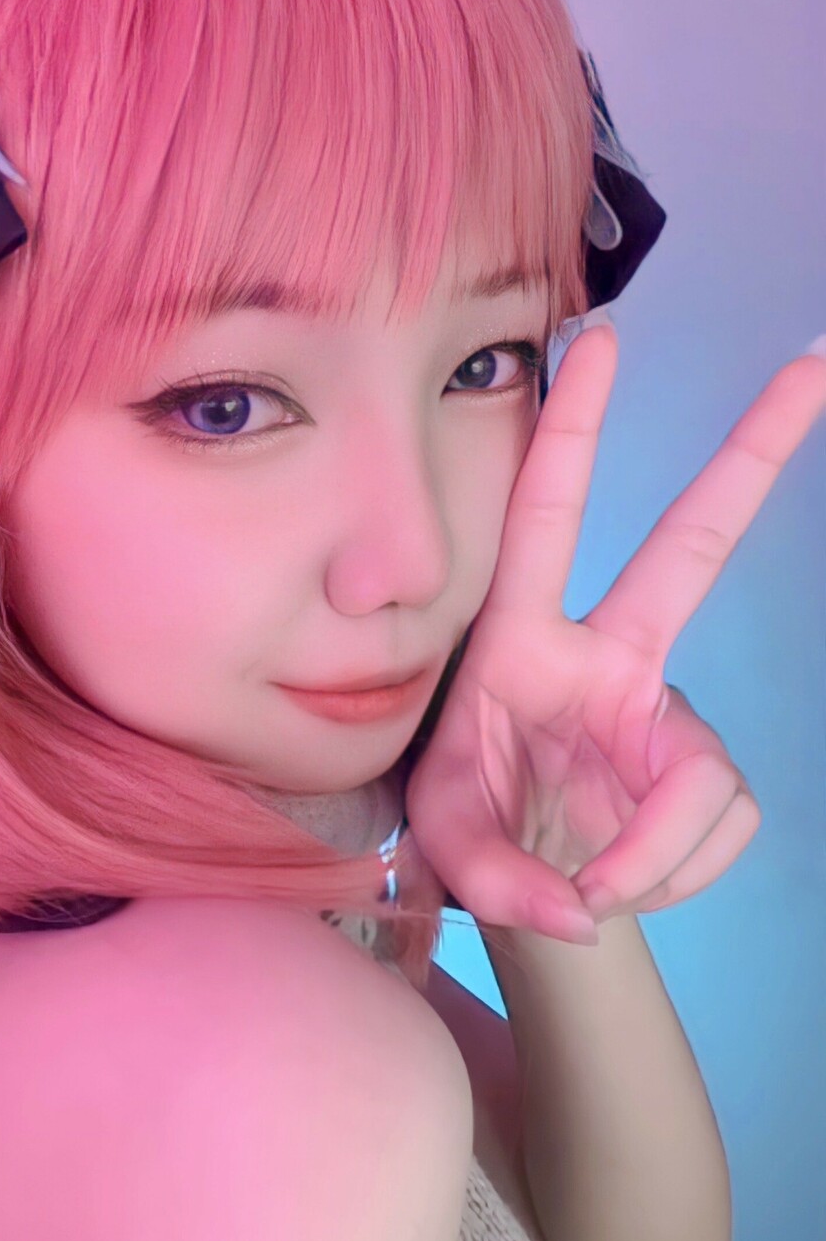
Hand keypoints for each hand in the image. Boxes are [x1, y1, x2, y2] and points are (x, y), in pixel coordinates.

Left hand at [404, 323, 825, 939]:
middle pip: (695, 543)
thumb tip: (585, 898)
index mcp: (522, 642)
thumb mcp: (450, 850)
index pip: (547, 520)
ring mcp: (666, 711)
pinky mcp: (704, 771)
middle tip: (815, 362)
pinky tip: (623, 877)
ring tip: (589, 885)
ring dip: (653, 857)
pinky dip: (669, 877)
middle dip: (755, 451)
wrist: (528, 887)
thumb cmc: (474, 832)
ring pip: (705, 783)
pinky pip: (717, 829)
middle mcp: (608, 658)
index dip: (572, 431)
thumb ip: (502, 878)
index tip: (602, 342)